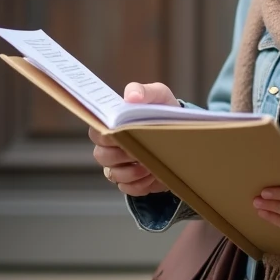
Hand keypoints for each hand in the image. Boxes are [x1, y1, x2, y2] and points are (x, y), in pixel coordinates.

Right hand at [89, 82, 179, 196]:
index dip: (105, 134)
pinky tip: (154, 173)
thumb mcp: (159, 95)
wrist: (183, 133)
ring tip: (150, 163)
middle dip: (122, 154)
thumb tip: (131, 97)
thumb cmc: (164, 111)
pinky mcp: (131, 182)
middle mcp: (109, 147)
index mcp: (112, 124)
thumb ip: (144, 91)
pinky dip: (142, 183)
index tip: (120, 132)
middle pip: (101, 155)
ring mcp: (118, 166)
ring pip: (114, 174)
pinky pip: (128, 188)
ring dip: (133, 171)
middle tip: (140, 149)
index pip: (96, 131)